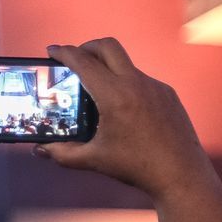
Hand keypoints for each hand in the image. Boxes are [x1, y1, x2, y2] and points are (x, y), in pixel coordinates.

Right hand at [36, 38, 213, 199]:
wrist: (182, 175)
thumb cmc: (137, 167)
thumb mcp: (94, 160)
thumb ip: (62, 153)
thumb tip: (39, 149)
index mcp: (115, 96)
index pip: (84, 62)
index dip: (64, 53)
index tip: (51, 50)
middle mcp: (136, 84)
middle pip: (107, 46)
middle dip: (86, 47)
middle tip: (73, 60)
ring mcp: (155, 86)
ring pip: (125, 63)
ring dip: (106, 67)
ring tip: (95, 89)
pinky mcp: (167, 94)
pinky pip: (141, 79)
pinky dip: (124, 83)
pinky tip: (121, 107)